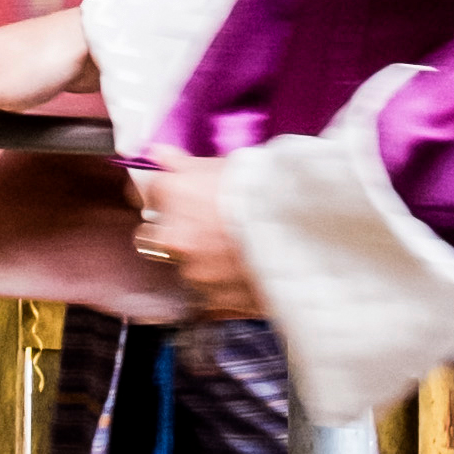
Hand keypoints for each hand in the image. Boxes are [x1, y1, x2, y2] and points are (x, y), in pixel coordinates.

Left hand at [134, 143, 261, 318]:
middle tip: (200, 226)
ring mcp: (192, 270)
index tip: (174, 197)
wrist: (307, 232)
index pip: (146, 193)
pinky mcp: (211, 298)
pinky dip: (219, 283)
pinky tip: (242, 268)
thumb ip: (183, 164)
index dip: (163, 195)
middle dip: (168, 232)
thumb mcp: (227, 165)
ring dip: (197, 259)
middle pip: (150, 237)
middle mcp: (173, 235)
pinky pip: (206, 291)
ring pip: (181, 266)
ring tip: (232, 249)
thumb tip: (159, 155)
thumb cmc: (270, 193)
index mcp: (173, 194)